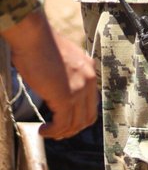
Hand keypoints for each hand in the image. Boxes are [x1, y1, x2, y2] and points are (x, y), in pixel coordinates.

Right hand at [7, 9, 97, 138]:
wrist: (33, 37)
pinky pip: (63, 123)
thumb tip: (57, 90)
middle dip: (72, 129)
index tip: (64, 122)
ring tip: (47, 132)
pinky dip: (53, 131)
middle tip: (56, 132)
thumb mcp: (61, 61)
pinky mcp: (66, 96)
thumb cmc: (39, 45)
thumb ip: (66, 75)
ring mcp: (80, 89)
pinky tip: (43, 130)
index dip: (79, 117)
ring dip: (61, 132)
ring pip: (75, 123)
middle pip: (87, 116)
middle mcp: (89, 80)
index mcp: (89, 70)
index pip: (91, 103)